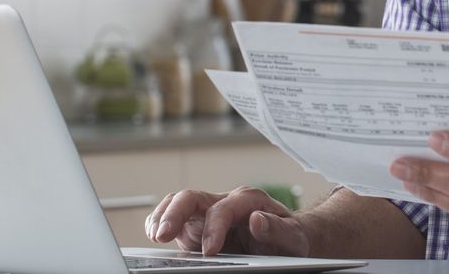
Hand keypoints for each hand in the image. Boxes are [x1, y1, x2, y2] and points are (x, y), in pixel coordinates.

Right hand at [145, 187, 309, 256]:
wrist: (286, 239)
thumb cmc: (291, 237)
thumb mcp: (294, 237)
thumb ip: (277, 228)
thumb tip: (257, 220)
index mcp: (248, 200)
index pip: (223, 208)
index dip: (214, 228)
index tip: (209, 251)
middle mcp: (224, 202)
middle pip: (192, 197)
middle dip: (175, 214)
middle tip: (163, 236)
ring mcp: (208, 213)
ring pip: (178, 204)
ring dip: (163, 216)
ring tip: (155, 236)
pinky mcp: (198, 227)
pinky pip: (174, 218)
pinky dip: (160, 222)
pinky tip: (154, 234)